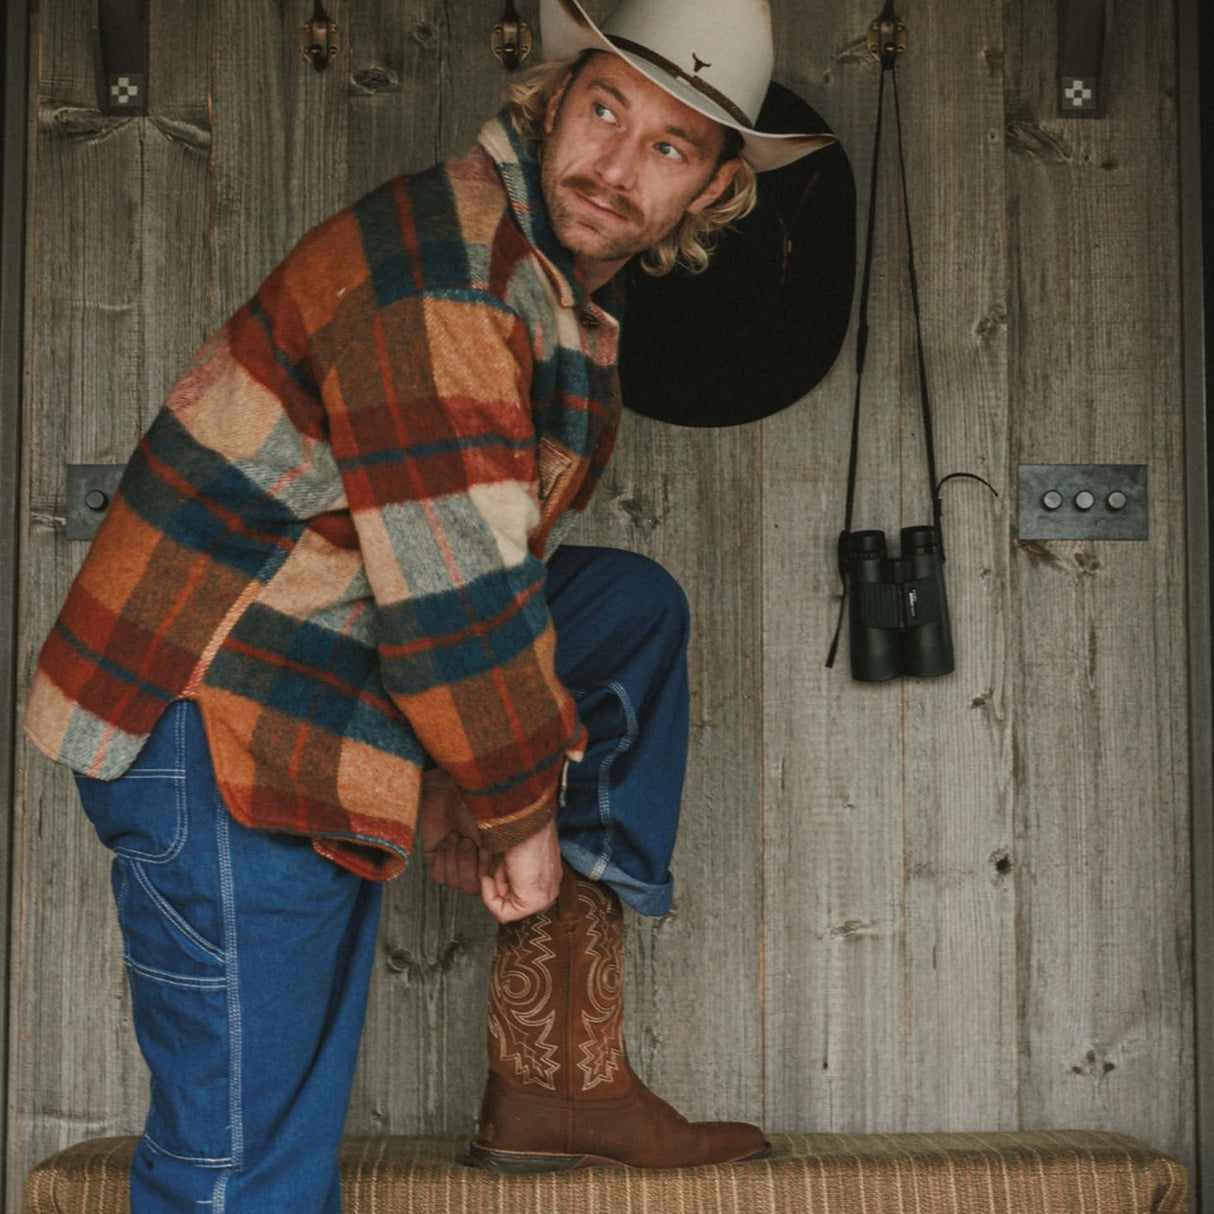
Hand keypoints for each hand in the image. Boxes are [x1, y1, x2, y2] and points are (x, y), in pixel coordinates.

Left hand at [418, 768, 489, 895]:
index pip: (489, 885)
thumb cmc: (476, 805)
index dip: (485, 871)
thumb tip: (501, 883)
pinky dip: (442, 860)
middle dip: (468, 863)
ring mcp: (454, 861)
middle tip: (468, 839)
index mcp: (492, 859)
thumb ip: (499, 860)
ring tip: (457, 836)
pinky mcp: (436, 858)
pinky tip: (446, 840)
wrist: (449, 788)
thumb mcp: (495, 834)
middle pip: (470, 888)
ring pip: (454, 883)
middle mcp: (473, 863)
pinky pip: (438, 877)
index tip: (485, 851)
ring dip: (455, 858)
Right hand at [480, 816, 561, 923]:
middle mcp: (549, 886)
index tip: (494, 861)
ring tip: (492, 865)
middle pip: (512, 897)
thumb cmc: (519, 825)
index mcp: (547, 872)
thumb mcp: (513, 848)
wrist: (526, 819)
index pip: (518, 887)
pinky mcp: (533, 902)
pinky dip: (489, 897)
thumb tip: (494, 871)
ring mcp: (544, 896)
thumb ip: (509, 864)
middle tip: (491, 863)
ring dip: (491, 885)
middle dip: (495, 882)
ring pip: (506, 905)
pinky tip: (487, 879)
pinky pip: (503, 913)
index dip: (499, 876)